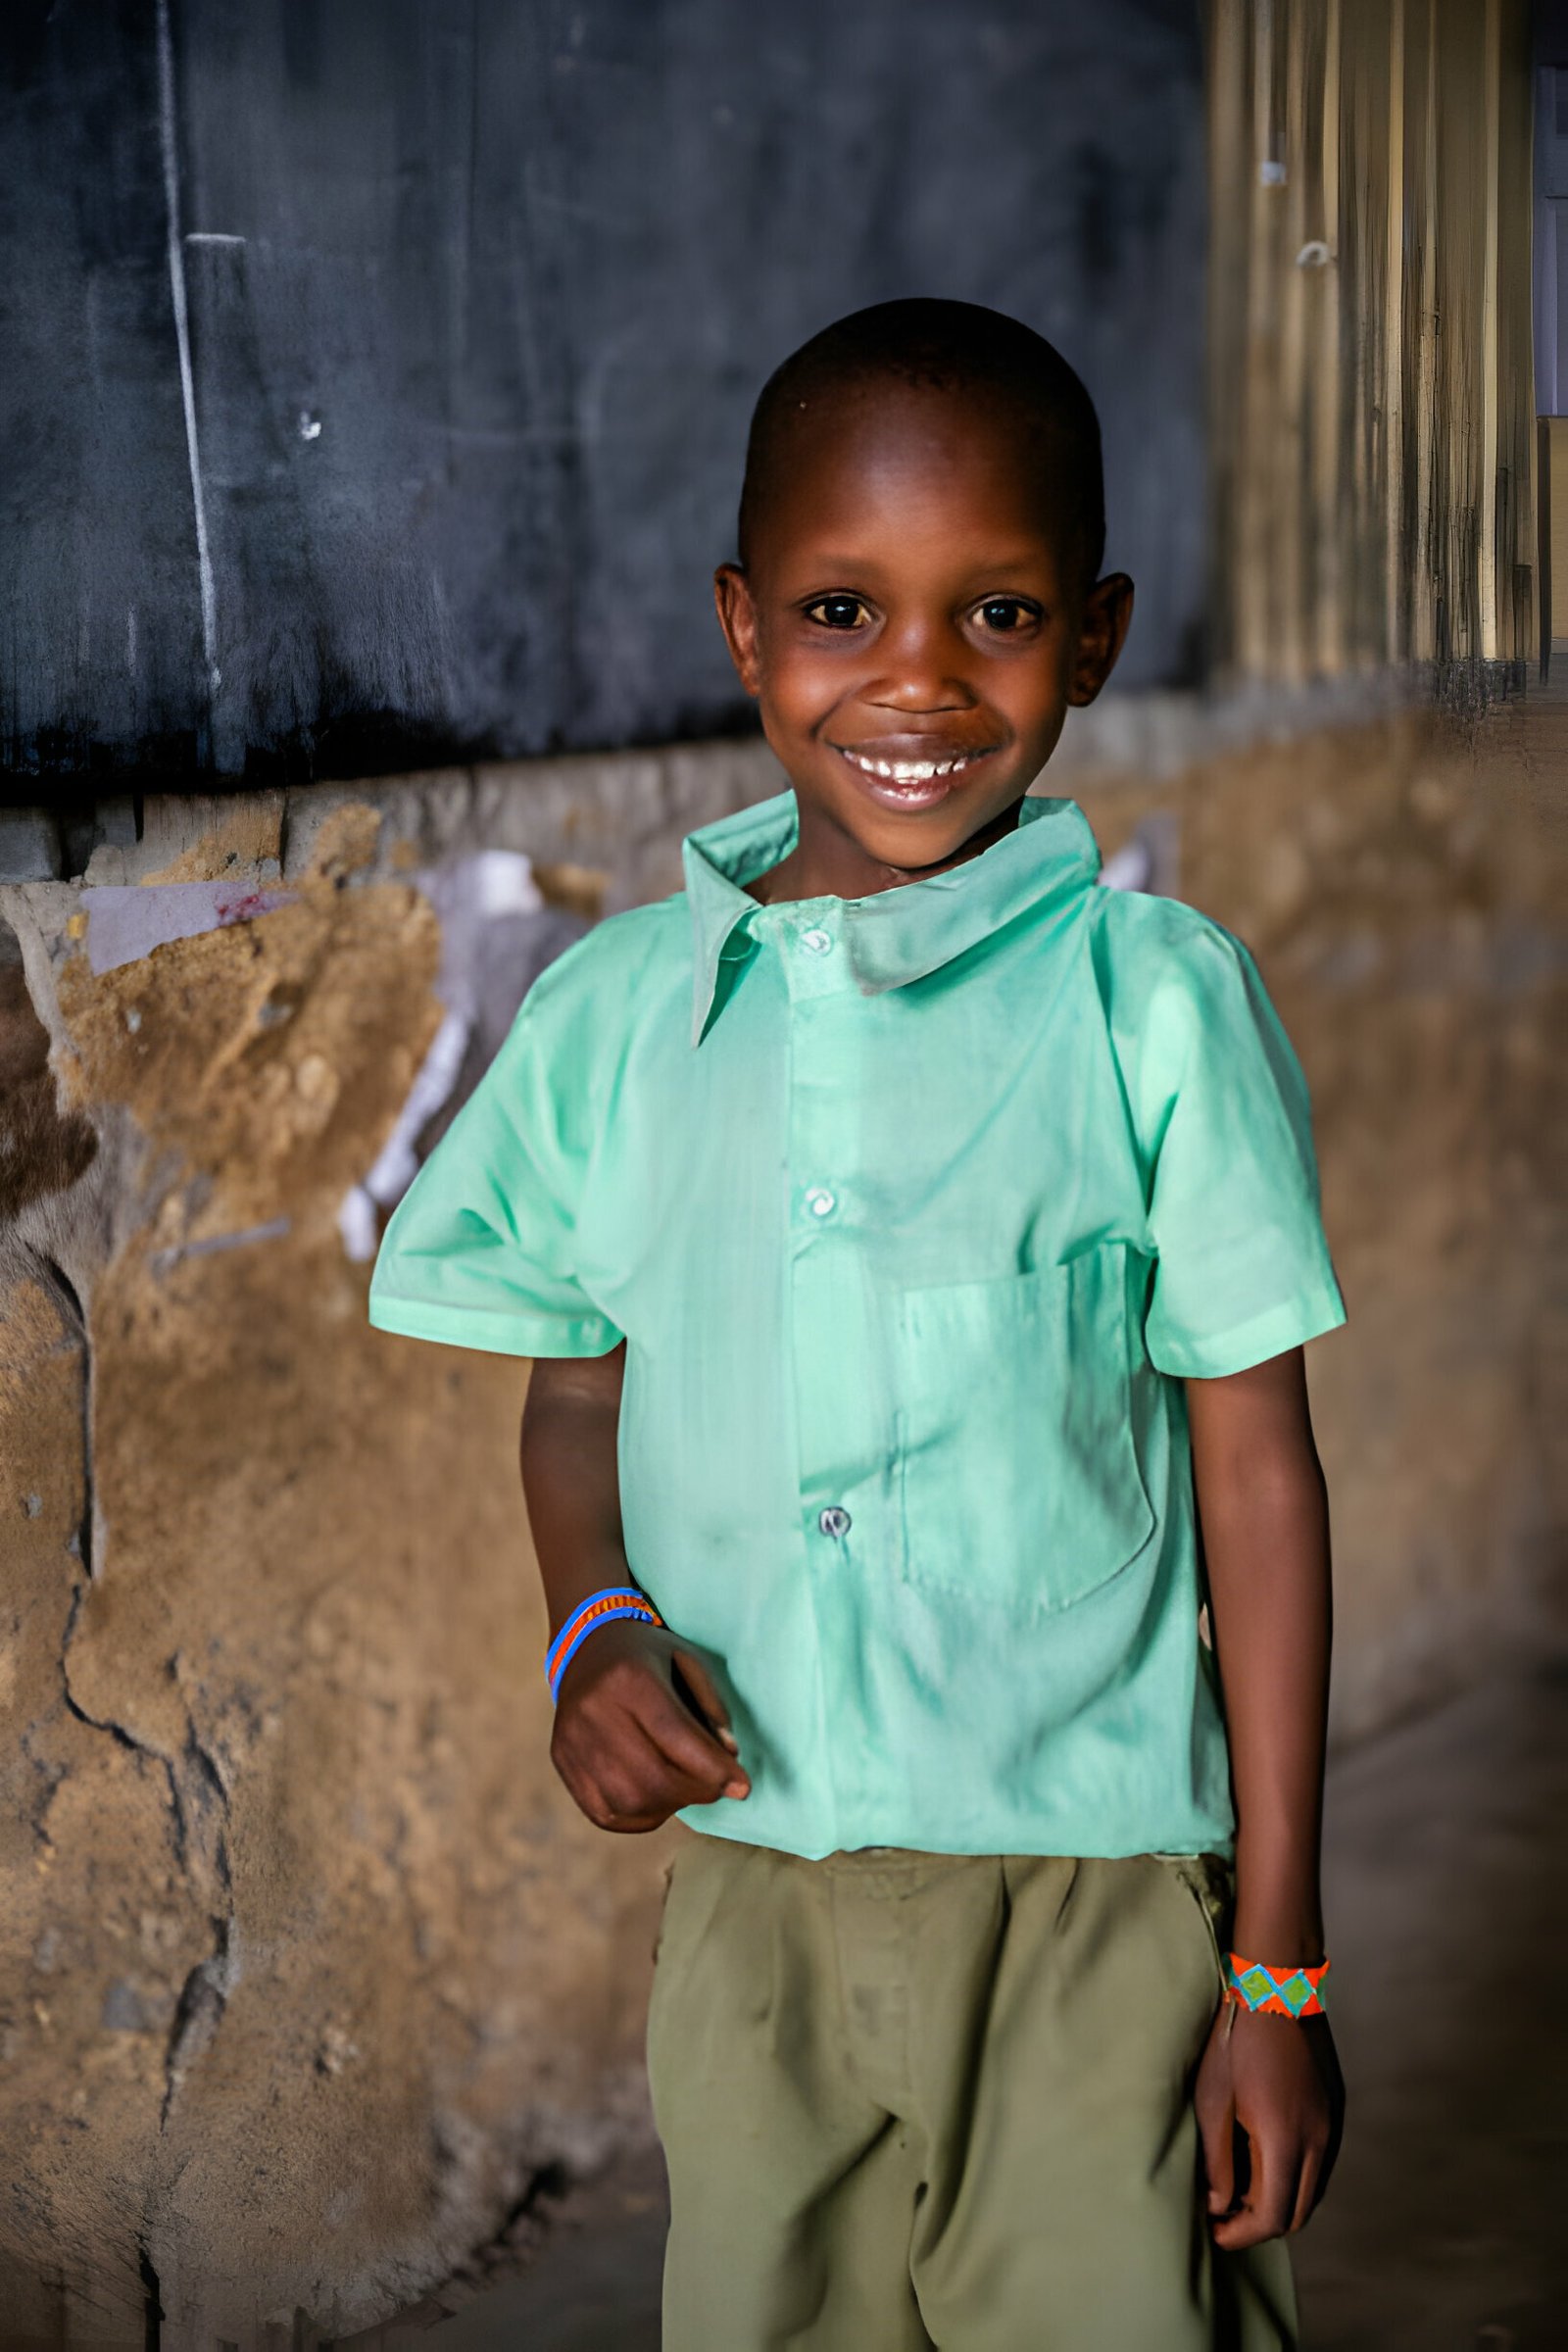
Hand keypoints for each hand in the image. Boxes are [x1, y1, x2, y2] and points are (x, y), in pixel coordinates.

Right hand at [549, 1617, 749, 1832]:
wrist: (586, 1647)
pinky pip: (606, 1814)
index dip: (713, 1769)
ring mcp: (572, 1740)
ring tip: (687, 1788)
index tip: (743, 1787)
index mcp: (627, 1677)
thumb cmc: (649, 1656)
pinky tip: (658, 1797)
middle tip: (717, 1788)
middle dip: (696, 1792)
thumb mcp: (688, 1661)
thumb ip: (712, 1708)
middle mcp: (592, 1710)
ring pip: (629, 1801)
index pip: (675, 1735)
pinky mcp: (562, 1762)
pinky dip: (641, 1816)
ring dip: (670, 1806)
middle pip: (652, 1777)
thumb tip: (728, 1759)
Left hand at [1195, 2003, 1344, 2248]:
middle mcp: (1321, 2140)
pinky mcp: (1337, 2108)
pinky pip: (1322, 2161)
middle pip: (1298, 2212)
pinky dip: (1297, 2174)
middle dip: (1262, 2224)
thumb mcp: (1213, 2098)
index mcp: (1287, 2140)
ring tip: (1242, 2188)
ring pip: (1314, 2189)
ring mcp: (1334, 2124)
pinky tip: (1266, 2157)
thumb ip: (1217, 2159)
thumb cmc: (1236, 2037)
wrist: (1277, 1983)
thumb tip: (1218, 2205)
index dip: (1241, 2233)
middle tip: (1225, 2215)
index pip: (1273, 2217)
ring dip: (1282, 2200)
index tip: (1214, 2230)